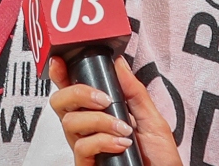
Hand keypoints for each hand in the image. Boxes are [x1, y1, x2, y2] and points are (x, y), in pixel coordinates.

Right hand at [49, 56, 181, 165]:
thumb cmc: (158, 156)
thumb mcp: (152, 118)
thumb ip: (134, 92)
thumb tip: (119, 63)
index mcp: (99, 113)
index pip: (73, 90)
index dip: (61, 74)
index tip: (60, 61)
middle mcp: (87, 129)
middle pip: (59, 102)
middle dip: (78, 92)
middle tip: (103, 99)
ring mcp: (85, 148)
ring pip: (69, 122)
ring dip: (99, 120)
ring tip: (123, 128)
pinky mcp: (86, 164)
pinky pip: (81, 147)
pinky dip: (102, 141)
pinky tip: (121, 144)